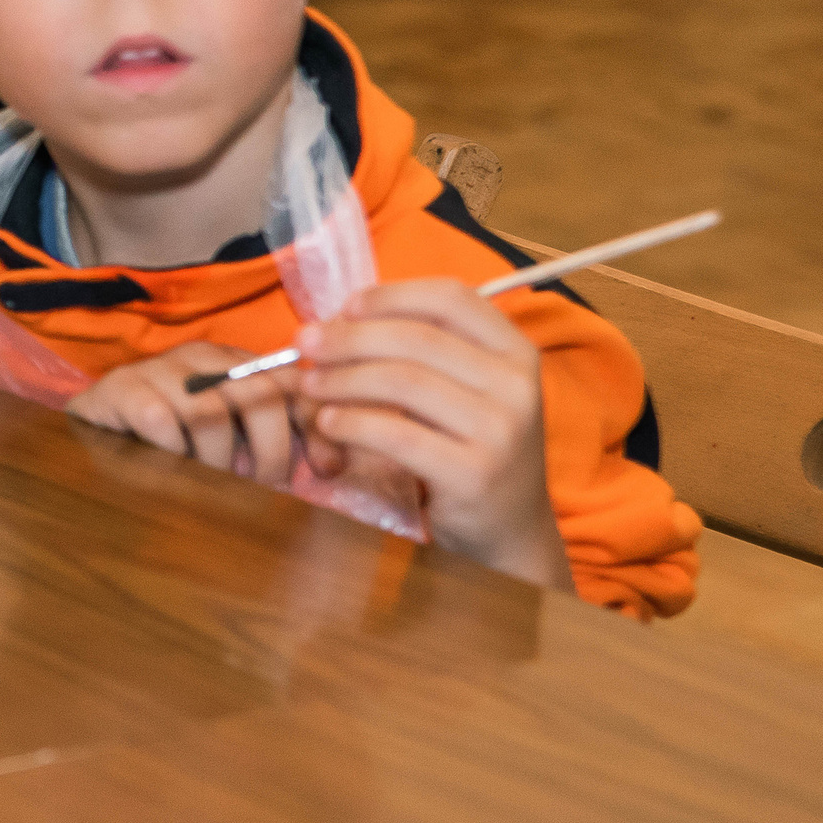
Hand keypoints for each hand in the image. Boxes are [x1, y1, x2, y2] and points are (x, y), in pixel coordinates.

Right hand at [67, 340, 304, 485]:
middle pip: (261, 394)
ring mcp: (160, 369)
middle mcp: (202, 357)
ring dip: (218, 463)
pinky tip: (168, 467)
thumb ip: (272, 442)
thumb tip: (331, 468)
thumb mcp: (230, 439)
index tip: (327, 471)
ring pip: (211, 414)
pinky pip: (159, 420)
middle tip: (262, 487)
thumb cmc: (172, 442)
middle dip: (272, 453)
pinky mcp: (123, 389)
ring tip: (210, 483)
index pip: (291, 381)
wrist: (95, 428)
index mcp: (236, 364)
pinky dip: (171, 453)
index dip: (313, 427)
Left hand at [295, 280, 572, 591]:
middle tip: (305, 344)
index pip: (450, 297)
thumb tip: (336, 320)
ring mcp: (500, 430)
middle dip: (350, 337)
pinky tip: (328, 423)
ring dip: (344, 378)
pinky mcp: (474, 473)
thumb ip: (421, 351)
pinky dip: (353, 423)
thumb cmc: (472, 446)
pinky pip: (398, 435)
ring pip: (403, 382)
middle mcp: (516, 385)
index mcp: (516, 351)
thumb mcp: (464, 388)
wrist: (509, 527)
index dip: (391, 296)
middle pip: (417, 338)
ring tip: (311, 385)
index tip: (344, 307)